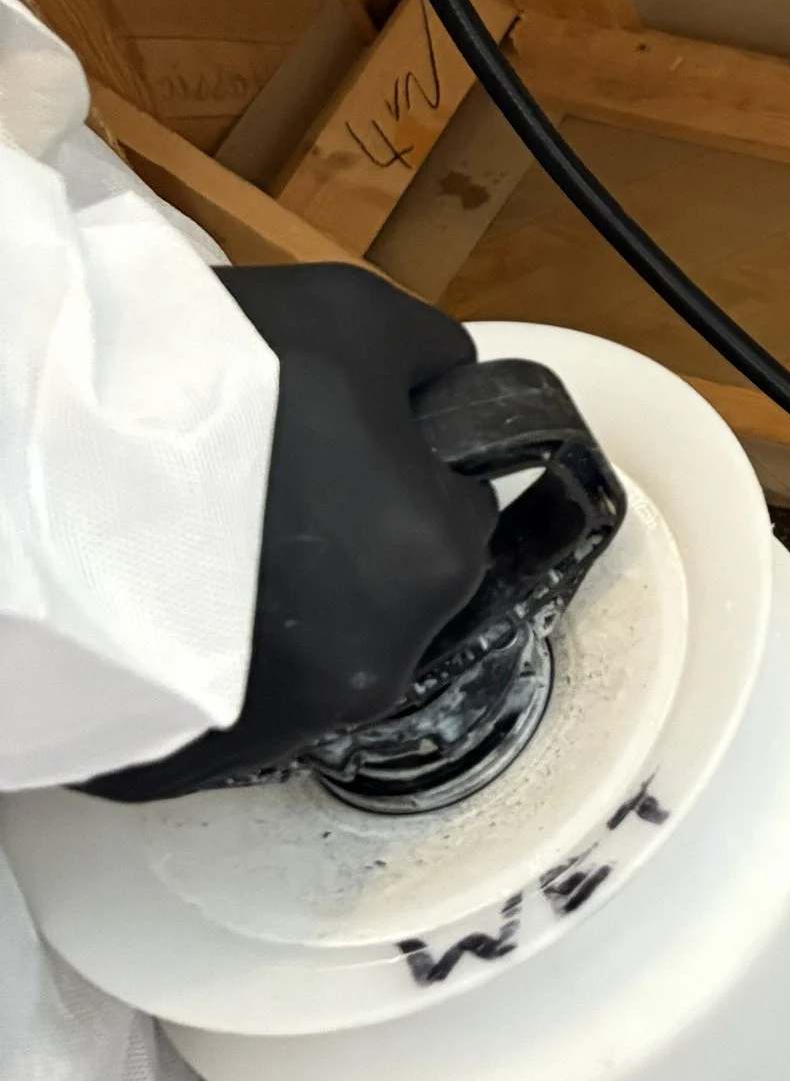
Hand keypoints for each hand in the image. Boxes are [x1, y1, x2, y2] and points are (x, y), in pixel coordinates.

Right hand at [84, 269, 497, 802]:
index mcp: (433, 561)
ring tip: (194, 537)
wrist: (37, 474)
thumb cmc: (204, 384)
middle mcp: (372, 668)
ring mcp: (275, 728)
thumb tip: (449, 390)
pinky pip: (217, 710)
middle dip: (340, 545)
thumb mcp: (352, 315)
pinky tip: (155, 602)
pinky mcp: (183, 764)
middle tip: (254, 480)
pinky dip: (198, 664)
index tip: (334, 440)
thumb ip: (431, 359)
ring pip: (303, 656)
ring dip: (269, 610)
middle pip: (384, 592)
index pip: (457, 507)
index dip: (397, 463)